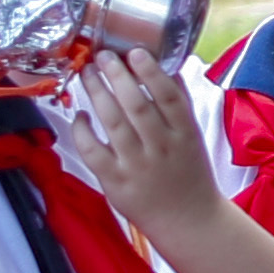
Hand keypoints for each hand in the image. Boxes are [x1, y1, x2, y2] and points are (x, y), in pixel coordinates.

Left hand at [54, 46, 223, 233]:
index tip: (135, 52)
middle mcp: (161, 148)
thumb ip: (180, 104)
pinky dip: (82, 131)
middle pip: (136, 106)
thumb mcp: (194, 137)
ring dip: (97, 94)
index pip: (169, 97)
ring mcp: (137, 166)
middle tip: (103, 56)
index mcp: (185, 134)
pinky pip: (93, 151)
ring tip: (88, 74)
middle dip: (117, 77)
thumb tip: (167, 67)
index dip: (151, 72)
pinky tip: (79, 115)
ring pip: (113, 123)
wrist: (188, 219)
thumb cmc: (189, 173)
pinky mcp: (116, 182)